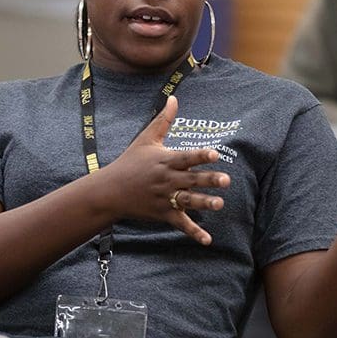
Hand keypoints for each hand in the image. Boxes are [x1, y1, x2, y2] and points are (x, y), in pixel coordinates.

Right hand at [99, 96, 229, 244]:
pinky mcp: (163, 213)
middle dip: (208, 180)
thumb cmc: (130, 162)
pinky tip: (207, 240)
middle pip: (191, 180)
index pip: (186, 157)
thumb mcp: (146, 139)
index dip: (200, 155)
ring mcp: (165, 198)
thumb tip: (174, 97)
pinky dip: (193, 232)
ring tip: (219, 204)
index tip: (216, 153)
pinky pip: (180, 223)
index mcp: (165, 161)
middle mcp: (166, 180)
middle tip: (226, 180)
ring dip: (204, 203)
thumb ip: (163, 119)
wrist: (110, 190)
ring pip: (188, 201)